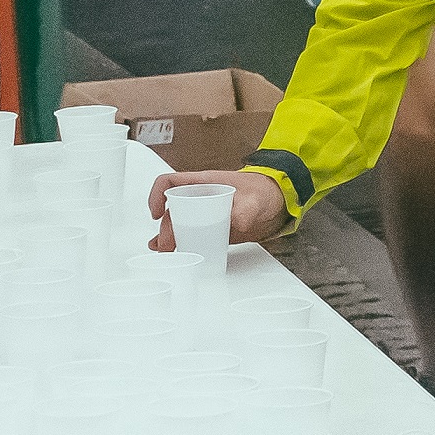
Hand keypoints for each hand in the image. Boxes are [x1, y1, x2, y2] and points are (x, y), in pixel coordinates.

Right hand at [145, 168, 287, 253]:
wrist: (278, 203)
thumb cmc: (265, 191)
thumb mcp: (256, 198)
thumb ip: (246, 209)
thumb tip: (237, 222)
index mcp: (205, 183)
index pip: (171, 183)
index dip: (158, 195)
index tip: (156, 213)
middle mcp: (200, 197)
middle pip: (173, 209)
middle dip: (166, 227)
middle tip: (167, 245)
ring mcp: (205, 213)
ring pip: (179, 223)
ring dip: (168, 237)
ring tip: (165, 252)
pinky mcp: (212, 227)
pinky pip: (191, 233)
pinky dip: (180, 242)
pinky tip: (173, 250)